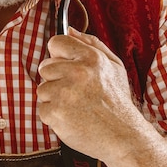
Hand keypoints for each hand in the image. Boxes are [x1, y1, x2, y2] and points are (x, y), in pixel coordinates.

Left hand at [37, 29, 139, 159]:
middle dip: (56, 79)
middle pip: (45, 67)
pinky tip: (71, 118)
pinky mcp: (56, 112)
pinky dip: (54, 116)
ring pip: (42, 89)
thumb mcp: (114, 66)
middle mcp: (77, 72)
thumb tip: (69, 30)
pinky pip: (42, 109)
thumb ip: (91, 44)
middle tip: (76, 93)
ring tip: (75, 106)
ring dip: (54, 99)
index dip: (59, 56)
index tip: (67, 68)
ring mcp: (65, 93)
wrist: (123, 137)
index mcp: (90, 58)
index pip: (56, 43)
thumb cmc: (117, 102)